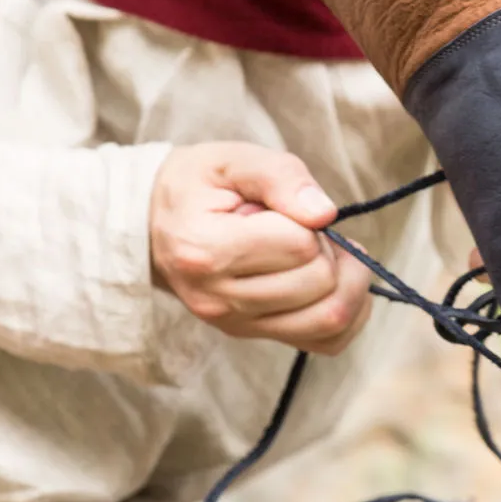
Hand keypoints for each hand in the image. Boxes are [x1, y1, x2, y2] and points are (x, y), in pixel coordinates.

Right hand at [149, 143, 371, 355]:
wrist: (153, 223)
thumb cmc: (197, 186)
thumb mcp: (233, 160)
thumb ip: (281, 177)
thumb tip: (325, 214)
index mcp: (206, 249)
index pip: (298, 244)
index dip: (310, 220)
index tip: (288, 208)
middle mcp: (218, 298)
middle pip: (318, 283)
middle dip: (330, 250)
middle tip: (307, 229)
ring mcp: (234, 324)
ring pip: (329, 318)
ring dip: (345, 281)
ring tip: (323, 254)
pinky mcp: (251, 335)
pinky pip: (325, 341)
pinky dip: (347, 313)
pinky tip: (333, 283)